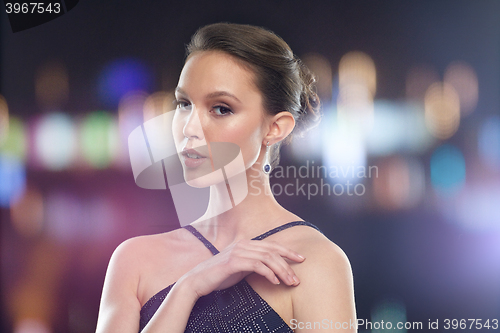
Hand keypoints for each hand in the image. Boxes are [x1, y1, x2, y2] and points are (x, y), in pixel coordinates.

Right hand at [180, 239, 305, 297]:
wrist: (197, 280)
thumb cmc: (219, 276)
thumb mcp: (240, 268)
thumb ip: (254, 264)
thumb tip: (272, 269)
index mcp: (246, 244)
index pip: (272, 245)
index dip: (288, 251)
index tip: (301, 259)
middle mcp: (243, 244)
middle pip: (272, 251)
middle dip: (288, 264)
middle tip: (297, 278)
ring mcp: (237, 252)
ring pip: (267, 258)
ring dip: (281, 270)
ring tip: (289, 282)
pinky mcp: (233, 262)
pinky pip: (256, 265)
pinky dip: (268, 273)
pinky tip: (274, 282)